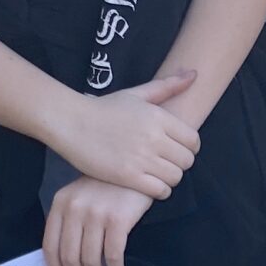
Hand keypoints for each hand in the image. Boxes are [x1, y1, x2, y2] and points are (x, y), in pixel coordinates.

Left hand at [44, 176, 153, 265]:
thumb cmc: (108, 186)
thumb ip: (69, 221)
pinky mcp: (118, 220)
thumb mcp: (79, 196)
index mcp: (61, 203)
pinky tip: (118, 265)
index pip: (50, 246)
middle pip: (69, 257)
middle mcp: (75, 209)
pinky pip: (112, 255)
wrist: (136, 169)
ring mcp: (96, 214)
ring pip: (90, 259)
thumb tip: (66, 261)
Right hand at [48, 72, 199, 198]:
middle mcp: (153, 137)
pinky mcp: (128, 176)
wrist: (70, 123)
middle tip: (167, 164)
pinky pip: (159, 190)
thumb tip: (195, 74)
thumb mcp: (136, 94)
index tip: (178, 150)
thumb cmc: (103, 108)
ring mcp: (141, 158)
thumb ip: (168, 86)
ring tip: (158, 175)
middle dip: (180, 164)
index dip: (189, 148)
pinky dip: (159, 191)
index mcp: (158, 117)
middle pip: (187, 161)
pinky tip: (149, 185)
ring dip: (170, 179)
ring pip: (175, 177)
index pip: (193, 140)